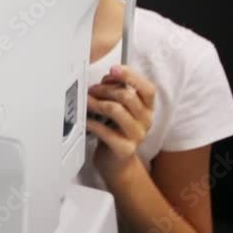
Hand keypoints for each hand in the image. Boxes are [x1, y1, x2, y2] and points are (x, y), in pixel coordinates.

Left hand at [87, 65, 155, 180]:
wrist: (117, 162)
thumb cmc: (116, 130)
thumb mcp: (121, 109)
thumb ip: (119, 92)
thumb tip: (108, 77)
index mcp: (147, 108)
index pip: (147, 89)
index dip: (131, 76)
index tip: (113, 69)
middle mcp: (146, 120)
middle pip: (127, 96)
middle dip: (105, 90)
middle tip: (91, 90)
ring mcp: (137, 135)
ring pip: (116, 110)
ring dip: (97, 103)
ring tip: (86, 102)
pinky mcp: (124, 148)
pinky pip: (105, 130)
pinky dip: (92, 122)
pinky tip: (85, 120)